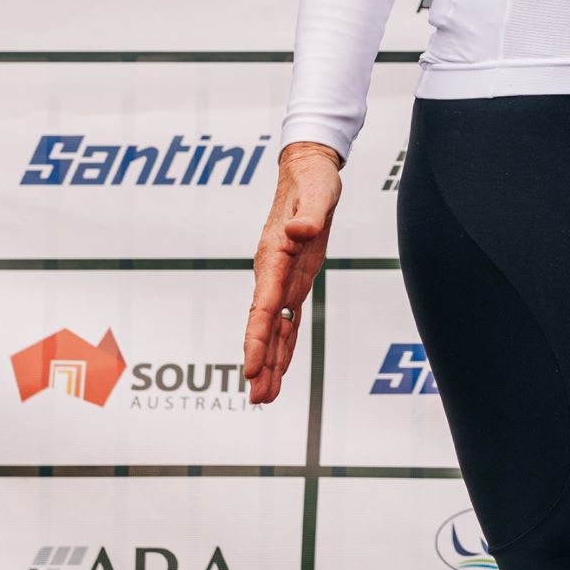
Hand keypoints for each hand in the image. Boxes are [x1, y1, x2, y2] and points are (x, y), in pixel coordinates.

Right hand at [244, 142, 342, 402]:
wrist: (308, 170)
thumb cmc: (313, 181)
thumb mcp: (319, 193)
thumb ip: (310, 215)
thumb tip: (299, 233)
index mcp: (274, 256)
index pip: (263, 307)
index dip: (256, 340)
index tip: (250, 370)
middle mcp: (273, 273)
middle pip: (264, 326)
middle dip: (260, 363)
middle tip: (258, 399)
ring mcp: (281, 278)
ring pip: (273, 328)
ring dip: (269, 362)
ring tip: (264, 398)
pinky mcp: (294, 279)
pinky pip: (286, 319)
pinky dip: (283, 344)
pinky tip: (279, 368)